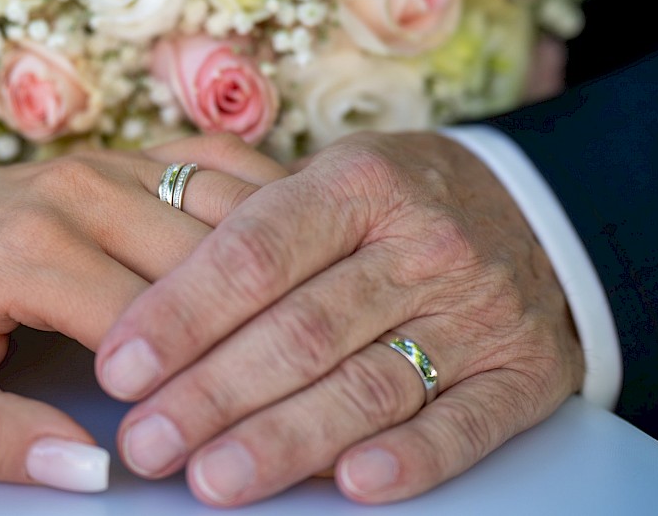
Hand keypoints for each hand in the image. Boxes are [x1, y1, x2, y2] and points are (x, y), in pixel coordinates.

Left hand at [0, 128, 284, 492]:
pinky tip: (299, 241)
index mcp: (30, 249)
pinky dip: (267, 201)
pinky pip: (220, 166)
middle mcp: (82, 191)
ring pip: (230, 210)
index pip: (154, 324)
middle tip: (297, 384)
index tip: (231, 430)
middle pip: (209, 263)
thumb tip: (88, 469)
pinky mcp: (124, 155)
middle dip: (254, 328)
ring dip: (278, 265)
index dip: (200, 385)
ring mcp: (109, 162)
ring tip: (316, 319)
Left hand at [95, 131, 583, 505]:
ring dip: (285, 439)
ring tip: (211, 478)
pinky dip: (409, 458)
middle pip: (302, 330)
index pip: (256, 253)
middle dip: (213, 393)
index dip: (182, 314)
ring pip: (369, 385)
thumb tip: (142, 247)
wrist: (537, 212)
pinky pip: (466, 424)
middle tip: (145, 443)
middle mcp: (423, 245)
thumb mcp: (332, 174)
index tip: (120, 368)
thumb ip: (248, 209)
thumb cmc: (398, 200)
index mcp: (361, 183)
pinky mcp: (523, 373)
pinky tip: (351, 486)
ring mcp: (478, 312)